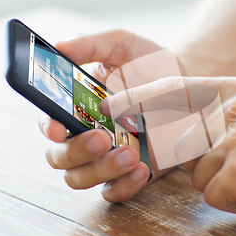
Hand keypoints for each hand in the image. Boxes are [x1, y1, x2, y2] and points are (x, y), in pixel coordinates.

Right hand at [38, 30, 174, 201]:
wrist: (188, 86)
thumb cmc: (148, 64)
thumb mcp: (123, 46)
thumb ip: (92, 44)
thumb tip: (60, 46)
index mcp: (74, 105)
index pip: (48, 121)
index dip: (47, 126)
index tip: (57, 127)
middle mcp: (84, 134)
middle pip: (59, 157)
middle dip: (77, 151)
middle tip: (102, 137)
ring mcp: (105, 157)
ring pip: (82, 178)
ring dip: (102, 169)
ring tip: (131, 153)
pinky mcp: (129, 173)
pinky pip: (115, 191)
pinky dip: (124, 185)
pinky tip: (142, 168)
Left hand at [101, 76, 235, 226]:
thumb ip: (218, 114)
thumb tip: (176, 131)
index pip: (173, 89)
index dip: (138, 99)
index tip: (110, 108)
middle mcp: (232, 105)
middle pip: (180, 140)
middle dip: (197, 162)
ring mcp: (234, 136)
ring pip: (196, 172)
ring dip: (221, 183)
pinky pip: (213, 194)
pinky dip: (234, 200)